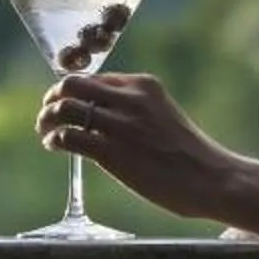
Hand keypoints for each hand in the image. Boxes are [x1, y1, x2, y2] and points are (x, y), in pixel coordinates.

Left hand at [35, 72, 242, 223]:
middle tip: (47, 114)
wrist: (213, 180)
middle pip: (71, 84)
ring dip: (46, 119)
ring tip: (45, 132)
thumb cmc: (190, 156)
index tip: (66, 104)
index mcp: (144, 85)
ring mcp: (120, 125)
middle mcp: (130, 98)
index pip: (93, 78)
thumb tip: (102, 118)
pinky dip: (53, 139)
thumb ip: (135, 110)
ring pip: (63, 108)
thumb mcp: (164, 115)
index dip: (73, 91)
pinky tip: (54, 145)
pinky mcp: (112, 152)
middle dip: (53, 98)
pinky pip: (67, 136)